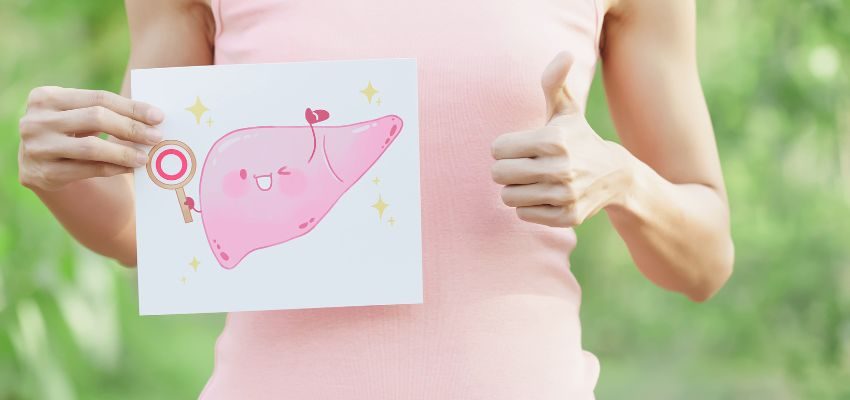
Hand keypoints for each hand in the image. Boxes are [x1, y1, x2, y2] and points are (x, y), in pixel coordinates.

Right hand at [18, 86, 163, 190]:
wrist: (37, 164)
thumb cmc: (68, 132)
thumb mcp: (77, 114)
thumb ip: (104, 111)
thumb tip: (152, 117)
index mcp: (46, 96)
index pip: (98, 98)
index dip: (131, 107)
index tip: (158, 116)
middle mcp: (36, 120)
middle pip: (95, 118)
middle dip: (131, 128)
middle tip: (156, 137)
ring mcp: (37, 147)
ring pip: (90, 147)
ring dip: (123, 152)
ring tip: (145, 157)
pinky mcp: (43, 173)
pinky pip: (87, 170)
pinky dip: (113, 168)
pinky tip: (130, 168)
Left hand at [490, 52, 634, 227]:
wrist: (616, 176)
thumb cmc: (579, 138)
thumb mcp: (567, 110)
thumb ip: (555, 82)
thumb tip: (565, 53)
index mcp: (554, 139)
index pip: (497, 149)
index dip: (504, 148)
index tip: (520, 147)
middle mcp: (561, 168)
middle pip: (499, 175)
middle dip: (506, 169)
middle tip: (523, 165)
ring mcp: (565, 195)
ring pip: (508, 197)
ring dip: (516, 189)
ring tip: (534, 181)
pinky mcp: (567, 217)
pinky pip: (524, 214)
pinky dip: (530, 207)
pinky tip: (547, 195)